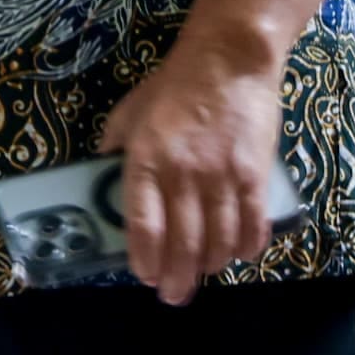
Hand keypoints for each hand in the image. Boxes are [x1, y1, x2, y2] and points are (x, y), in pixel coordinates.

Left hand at [94, 34, 284, 302]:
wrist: (229, 59)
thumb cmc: (175, 85)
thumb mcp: (130, 112)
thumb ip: (114, 146)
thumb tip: (100, 174)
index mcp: (146, 159)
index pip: (143, 224)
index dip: (145, 258)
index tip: (145, 276)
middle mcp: (182, 173)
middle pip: (182, 243)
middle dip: (178, 278)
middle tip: (175, 295)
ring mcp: (221, 175)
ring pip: (218, 240)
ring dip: (210, 266)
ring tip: (203, 274)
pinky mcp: (254, 173)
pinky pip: (252, 224)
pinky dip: (246, 247)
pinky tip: (238, 254)